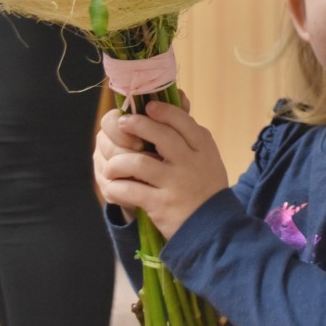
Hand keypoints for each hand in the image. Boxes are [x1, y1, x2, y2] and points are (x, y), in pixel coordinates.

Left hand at [94, 100, 229, 238]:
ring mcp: (175, 184)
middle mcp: (190, 163)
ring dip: (118, 161)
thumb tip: (178, 96)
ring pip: (138, 162)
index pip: (182, 121)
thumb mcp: (207, 157)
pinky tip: (114, 185)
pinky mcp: (160, 205)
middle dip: (136, 125)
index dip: (162, 111)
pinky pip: (129, 190)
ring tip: (112, 165)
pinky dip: (116, 186)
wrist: (213, 228)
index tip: (147, 106)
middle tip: (121, 123)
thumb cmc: (206, 187)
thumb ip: (190, 132)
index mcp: (203, 148)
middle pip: (160, 135)